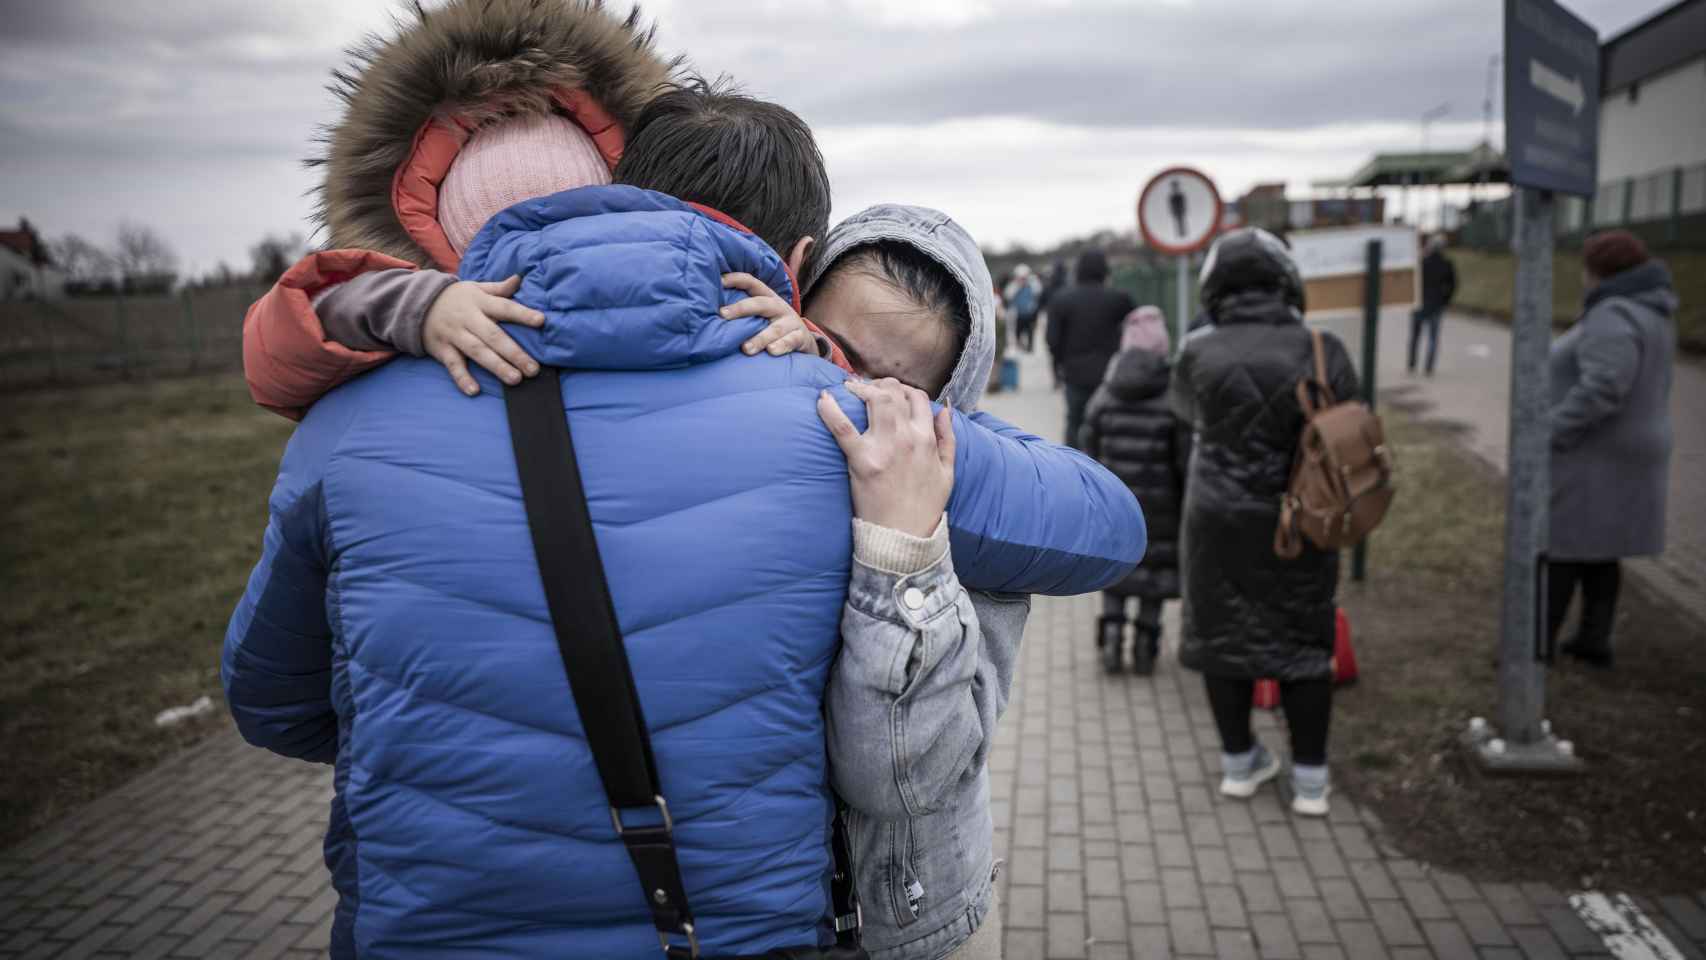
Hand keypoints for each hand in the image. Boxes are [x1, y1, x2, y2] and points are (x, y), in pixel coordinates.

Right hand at [423, 275, 545, 395]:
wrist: (417, 303)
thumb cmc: (456, 298)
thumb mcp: (475, 288)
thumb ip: (498, 288)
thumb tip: (519, 278)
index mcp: (480, 302)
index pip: (504, 307)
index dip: (522, 314)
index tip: (541, 321)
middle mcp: (468, 319)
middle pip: (494, 336)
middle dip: (514, 353)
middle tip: (533, 369)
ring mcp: (455, 335)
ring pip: (477, 352)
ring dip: (496, 366)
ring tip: (515, 379)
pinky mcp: (442, 349)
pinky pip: (453, 365)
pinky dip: (462, 378)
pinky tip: (474, 391)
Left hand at [721, 273, 821, 357]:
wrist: (804, 342)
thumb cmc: (774, 328)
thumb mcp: (762, 315)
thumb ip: (744, 313)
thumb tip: (712, 315)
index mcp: (767, 298)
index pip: (752, 283)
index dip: (736, 279)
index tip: (719, 280)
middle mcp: (779, 307)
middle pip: (760, 303)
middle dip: (741, 308)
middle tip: (722, 314)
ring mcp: (791, 322)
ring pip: (775, 328)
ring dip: (759, 338)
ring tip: (746, 349)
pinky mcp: (800, 337)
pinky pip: (791, 341)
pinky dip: (781, 346)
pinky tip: (771, 351)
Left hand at [817, 378, 954, 538]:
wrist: (903, 537)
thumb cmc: (924, 506)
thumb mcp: (947, 472)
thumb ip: (948, 438)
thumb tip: (945, 409)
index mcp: (927, 439)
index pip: (918, 397)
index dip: (904, 389)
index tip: (892, 392)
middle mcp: (907, 438)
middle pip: (893, 392)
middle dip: (880, 384)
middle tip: (868, 387)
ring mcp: (883, 447)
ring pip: (874, 400)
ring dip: (860, 388)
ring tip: (849, 388)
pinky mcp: (861, 461)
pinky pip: (843, 428)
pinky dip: (830, 410)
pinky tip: (822, 399)